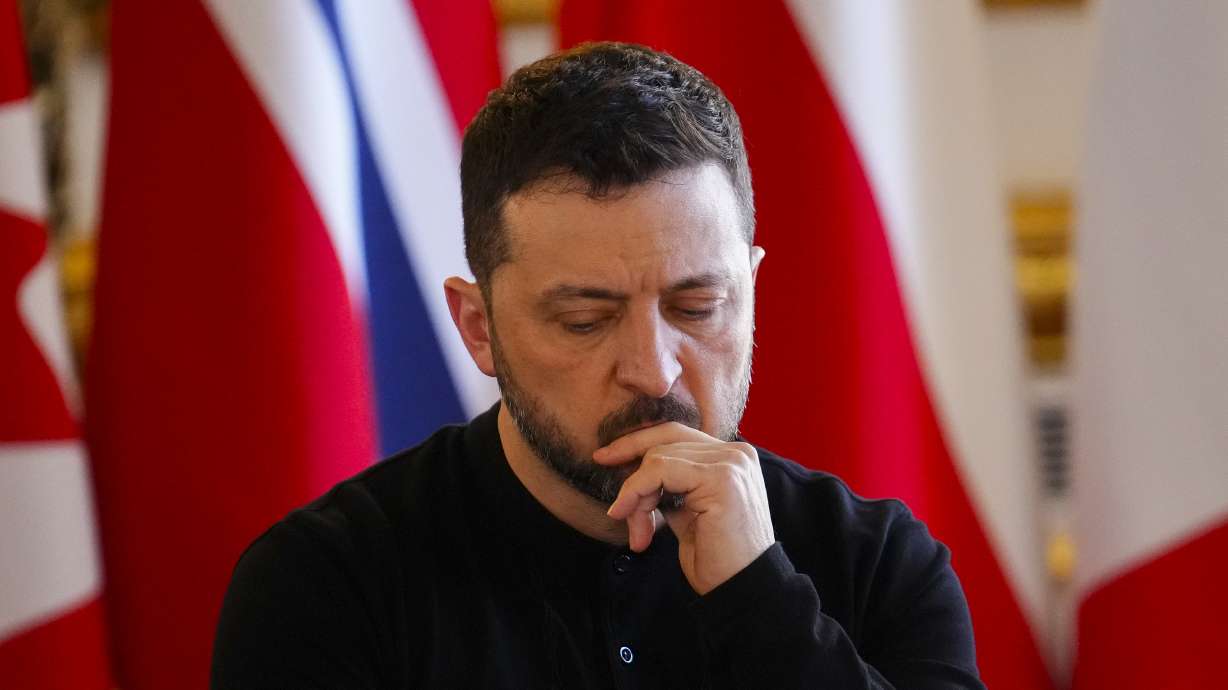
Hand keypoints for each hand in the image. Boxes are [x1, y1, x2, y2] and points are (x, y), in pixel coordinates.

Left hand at [595, 423, 774, 594]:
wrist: (740, 589)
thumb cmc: (715, 558)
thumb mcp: (686, 510)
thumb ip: (667, 484)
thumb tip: (627, 465)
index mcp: (732, 457)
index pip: (675, 434)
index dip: (636, 443)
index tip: (604, 458)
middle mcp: (736, 453)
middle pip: (664, 441)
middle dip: (633, 477)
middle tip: (617, 508)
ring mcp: (731, 462)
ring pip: (658, 457)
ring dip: (636, 495)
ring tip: (639, 530)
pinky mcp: (721, 478)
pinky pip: (660, 470)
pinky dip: (637, 492)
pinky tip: (630, 517)